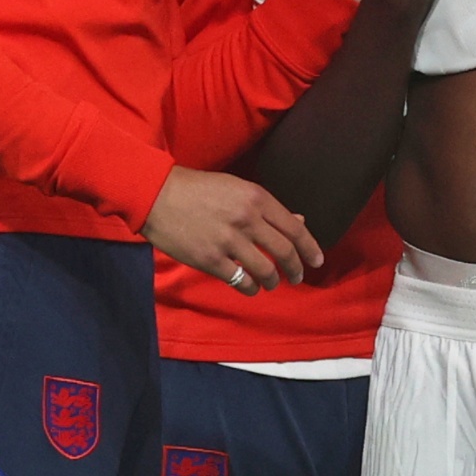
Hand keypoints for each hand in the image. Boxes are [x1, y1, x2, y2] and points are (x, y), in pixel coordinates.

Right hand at [140, 166, 323, 295]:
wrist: (158, 194)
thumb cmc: (198, 188)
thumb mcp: (237, 189)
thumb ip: (266, 207)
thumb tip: (299, 221)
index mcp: (256, 198)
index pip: (294, 228)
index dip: (310, 247)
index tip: (317, 260)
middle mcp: (247, 219)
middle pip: (284, 251)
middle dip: (295, 268)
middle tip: (298, 277)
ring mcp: (229, 241)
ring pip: (265, 270)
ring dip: (272, 281)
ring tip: (271, 283)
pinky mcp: (211, 260)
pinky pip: (240, 281)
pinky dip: (249, 288)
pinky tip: (249, 287)